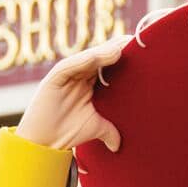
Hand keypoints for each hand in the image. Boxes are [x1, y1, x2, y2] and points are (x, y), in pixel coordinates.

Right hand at [18, 37, 126, 151]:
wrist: (44, 144)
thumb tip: (119, 145)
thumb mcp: (95, 127)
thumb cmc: (67, 132)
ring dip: (103, 52)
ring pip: (87, 59)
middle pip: (99, 57)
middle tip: (135, 41)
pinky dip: (83, 61)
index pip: (109, 65)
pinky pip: (69, 66)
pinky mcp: (53, 78)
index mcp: (90, 83)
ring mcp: (66, 76)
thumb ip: (109, 131)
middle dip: (116, 49)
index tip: (143, 52)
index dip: (123, 57)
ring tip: (121, 48)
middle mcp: (79, 76)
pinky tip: (97, 57)